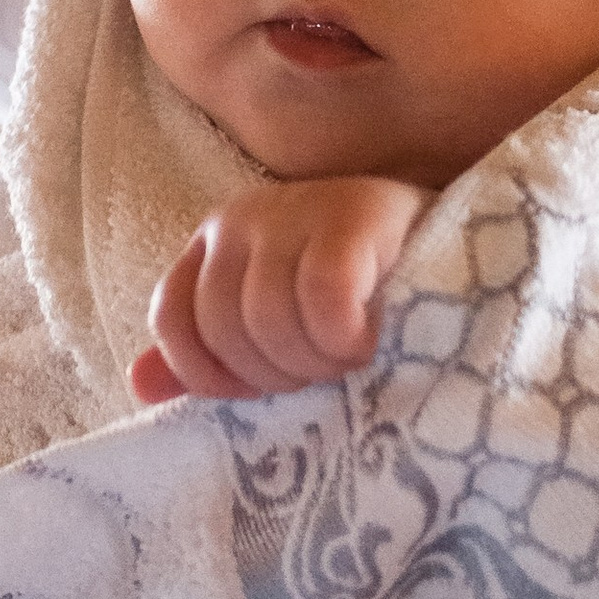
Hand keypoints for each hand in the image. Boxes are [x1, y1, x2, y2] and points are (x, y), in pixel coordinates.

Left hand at [131, 175, 427, 402]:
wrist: (459, 262)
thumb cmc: (363, 310)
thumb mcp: (278, 338)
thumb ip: (211, 358)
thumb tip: (140, 382)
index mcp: (216, 245)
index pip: (172, 318)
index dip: (213, 372)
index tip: (267, 391)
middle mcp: (244, 216)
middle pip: (221, 325)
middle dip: (276, 373)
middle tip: (328, 375)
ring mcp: (298, 208)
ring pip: (268, 318)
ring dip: (316, 361)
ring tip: (354, 358)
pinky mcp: (356, 213)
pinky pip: (323, 298)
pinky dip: (346, 336)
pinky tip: (374, 339)